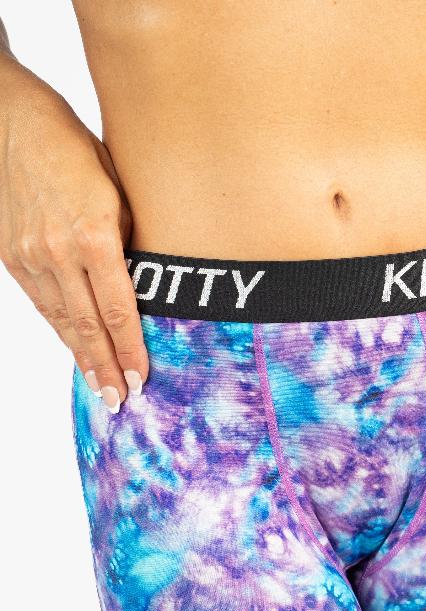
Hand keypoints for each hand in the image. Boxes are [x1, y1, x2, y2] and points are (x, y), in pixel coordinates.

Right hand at [0, 61, 146, 412]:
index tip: (141, 378)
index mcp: (94, 236)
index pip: (118, 310)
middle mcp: (59, 252)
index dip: (130, 349)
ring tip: (99, 387)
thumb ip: (126, 242)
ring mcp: (31, 255)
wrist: (11, 121)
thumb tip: (139, 285)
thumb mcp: (118, 190)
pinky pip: (42, 302)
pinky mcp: (12, 254)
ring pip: (62, 320)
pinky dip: (60, 330)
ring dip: (82, 358)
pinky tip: (73, 349)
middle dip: (106, 367)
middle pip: (88, 325)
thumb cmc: (76, 149)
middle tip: (120, 402)